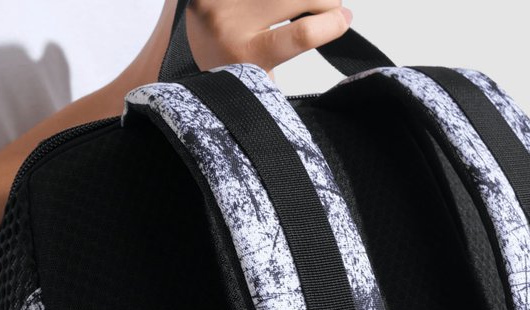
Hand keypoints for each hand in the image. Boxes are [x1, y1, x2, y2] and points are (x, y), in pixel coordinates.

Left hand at [185, 1, 352, 73]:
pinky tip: (282, 5)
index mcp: (246, 56)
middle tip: (329, 7)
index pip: (300, 35)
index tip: (344, 20)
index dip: (331, 24)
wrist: (185, 51)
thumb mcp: (258, 81)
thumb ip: (288, 61)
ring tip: (307, 4)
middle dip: (324, 0)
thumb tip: (337, 23)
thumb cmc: (228, 68)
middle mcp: (231, 22)